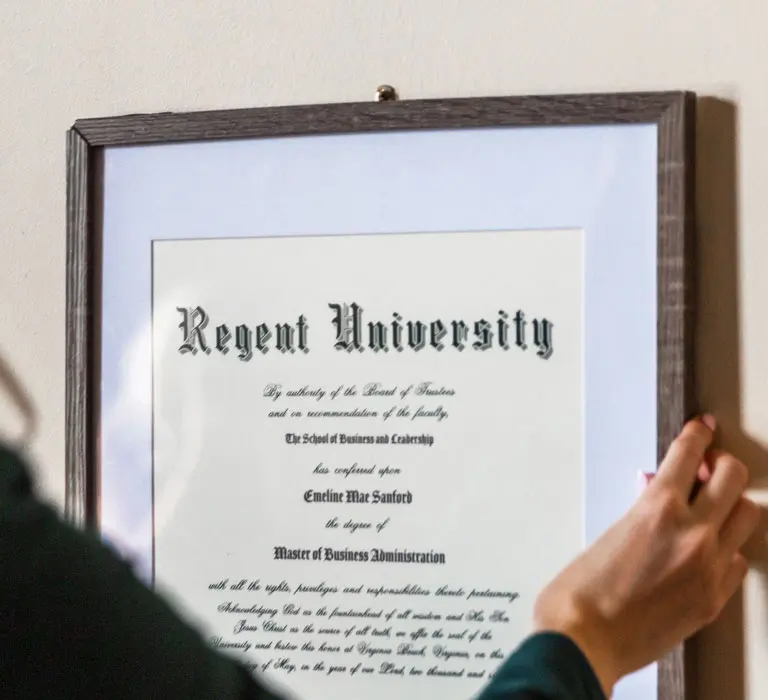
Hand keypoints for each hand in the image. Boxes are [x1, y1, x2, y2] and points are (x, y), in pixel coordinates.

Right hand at [532, 416, 759, 696]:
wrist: (584, 641)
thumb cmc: (581, 590)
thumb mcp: (607, 532)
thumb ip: (641, 509)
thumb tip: (655, 493)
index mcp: (657, 509)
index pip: (689, 453)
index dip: (698, 434)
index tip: (703, 428)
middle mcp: (692, 534)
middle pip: (733, 477)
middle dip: (721, 466)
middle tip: (706, 468)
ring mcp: (708, 568)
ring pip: (748, 516)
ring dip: (731, 505)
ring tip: (711, 508)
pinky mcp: (713, 599)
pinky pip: (739, 561)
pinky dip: (728, 548)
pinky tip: (709, 549)